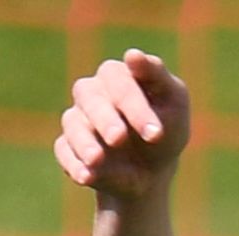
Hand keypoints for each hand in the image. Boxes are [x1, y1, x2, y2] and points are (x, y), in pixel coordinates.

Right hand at [56, 50, 190, 198]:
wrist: (152, 172)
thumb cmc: (166, 128)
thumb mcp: (173, 102)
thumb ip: (157, 75)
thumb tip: (131, 55)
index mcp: (117, 76)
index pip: (119, 81)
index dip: (134, 105)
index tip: (154, 133)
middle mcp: (92, 93)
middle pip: (90, 97)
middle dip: (106, 119)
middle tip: (120, 139)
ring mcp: (77, 120)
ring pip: (73, 123)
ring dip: (84, 142)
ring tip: (97, 159)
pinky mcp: (68, 147)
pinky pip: (64, 151)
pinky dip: (73, 163)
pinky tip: (86, 177)